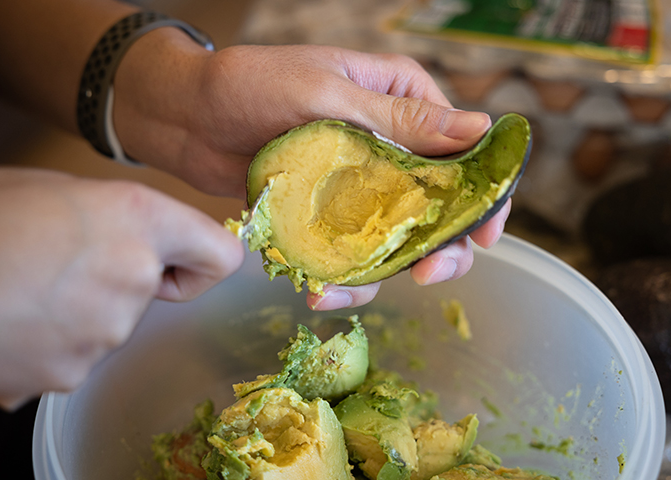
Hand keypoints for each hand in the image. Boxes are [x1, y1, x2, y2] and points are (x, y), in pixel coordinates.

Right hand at [0, 167, 242, 408]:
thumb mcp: (56, 190)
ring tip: (25, 290)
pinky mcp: (71, 373)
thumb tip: (142, 239)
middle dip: (118, 282)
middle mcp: (134, 276)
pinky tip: (13, 320)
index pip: (220, 255)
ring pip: (110, 324)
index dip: (198, 262)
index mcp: (139, 220)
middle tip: (59, 265)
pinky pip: (76, 356)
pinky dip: (51, 344)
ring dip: (80, 313)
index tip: (177, 264)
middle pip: (151, 291)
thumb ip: (117, 217)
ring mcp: (105, 332)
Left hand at [113, 42, 509, 309]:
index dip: (482, 197)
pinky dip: (343, 280)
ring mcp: (361, 185)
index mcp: (404, 102)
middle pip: (441, 207)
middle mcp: (392, 145)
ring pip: (398, 240)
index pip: (466, 152)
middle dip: (440, 247)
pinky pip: (352, 255)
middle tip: (425, 274)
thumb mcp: (330, 92)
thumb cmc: (253, 84)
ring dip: (386, 273)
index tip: (482, 236)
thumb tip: (479, 130)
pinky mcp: (329, 215)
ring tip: (345, 290)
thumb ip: (401, 120)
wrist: (188, 116)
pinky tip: (320, 292)